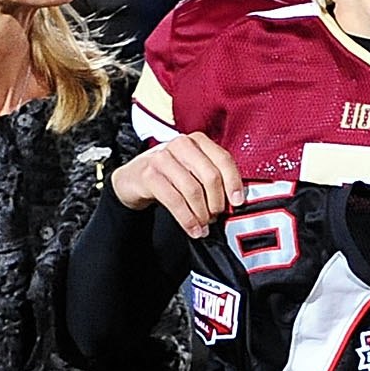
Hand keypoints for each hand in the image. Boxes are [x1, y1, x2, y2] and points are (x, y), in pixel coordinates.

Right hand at [110, 131, 244, 237]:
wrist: (132, 180)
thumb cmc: (168, 176)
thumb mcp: (192, 170)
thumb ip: (212, 177)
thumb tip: (234, 200)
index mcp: (197, 141)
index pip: (223, 159)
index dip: (234, 183)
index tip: (237, 203)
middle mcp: (181, 145)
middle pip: (210, 176)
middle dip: (216, 203)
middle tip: (216, 217)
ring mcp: (163, 158)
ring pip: (193, 190)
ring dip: (202, 214)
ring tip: (204, 226)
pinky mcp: (149, 175)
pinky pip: (175, 201)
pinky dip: (187, 219)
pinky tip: (192, 229)